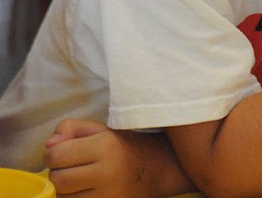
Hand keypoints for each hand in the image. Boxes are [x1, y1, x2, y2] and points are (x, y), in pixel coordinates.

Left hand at [44, 118, 193, 196]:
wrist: (154, 168)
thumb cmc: (121, 145)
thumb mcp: (99, 129)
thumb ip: (69, 128)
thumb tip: (48, 146)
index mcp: (103, 146)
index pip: (56, 156)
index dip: (53, 154)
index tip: (63, 152)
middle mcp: (106, 172)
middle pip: (57, 180)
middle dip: (58, 172)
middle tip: (72, 167)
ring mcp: (107, 195)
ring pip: (63, 197)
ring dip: (66, 189)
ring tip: (81, 178)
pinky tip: (87, 190)